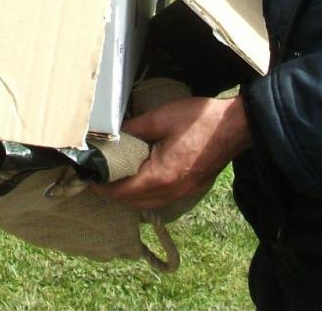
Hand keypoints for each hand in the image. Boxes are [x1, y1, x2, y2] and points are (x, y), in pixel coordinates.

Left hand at [94, 95, 251, 210]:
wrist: (235, 127)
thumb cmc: (200, 120)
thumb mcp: (162, 118)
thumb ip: (135, 128)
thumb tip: (114, 135)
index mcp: (160, 176)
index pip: (121, 191)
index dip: (101, 187)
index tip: (87, 178)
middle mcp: (170, 191)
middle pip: (131, 202)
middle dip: (111, 193)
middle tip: (96, 178)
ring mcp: (182, 192)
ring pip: (145, 203)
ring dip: (127, 195)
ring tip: (114, 179)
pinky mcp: (190, 188)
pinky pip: (159, 199)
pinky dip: (144, 194)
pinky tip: (139, 179)